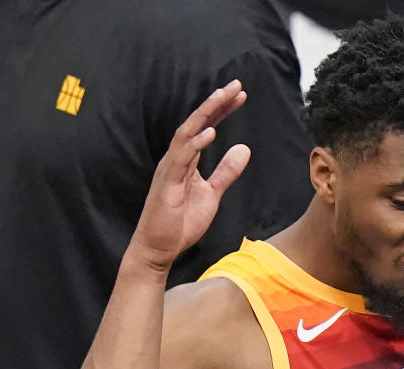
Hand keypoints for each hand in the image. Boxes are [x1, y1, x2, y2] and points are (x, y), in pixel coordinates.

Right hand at [131, 80, 251, 270]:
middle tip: (236, 86)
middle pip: (196, 123)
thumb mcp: (212, 194)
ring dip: (206, 114)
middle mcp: (176, 158)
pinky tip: (210, 132)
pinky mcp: (167, 184)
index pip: (205, 127)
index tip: (240, 95)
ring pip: (187, 133)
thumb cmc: (181, 222)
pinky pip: (182, 159)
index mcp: (187, 159)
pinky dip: (196, 143)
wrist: (160, 248)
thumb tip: (243, 149)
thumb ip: (226, 172)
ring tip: (223, 97)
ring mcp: (170, 169)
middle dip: (216, 103)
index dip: (222, 110)